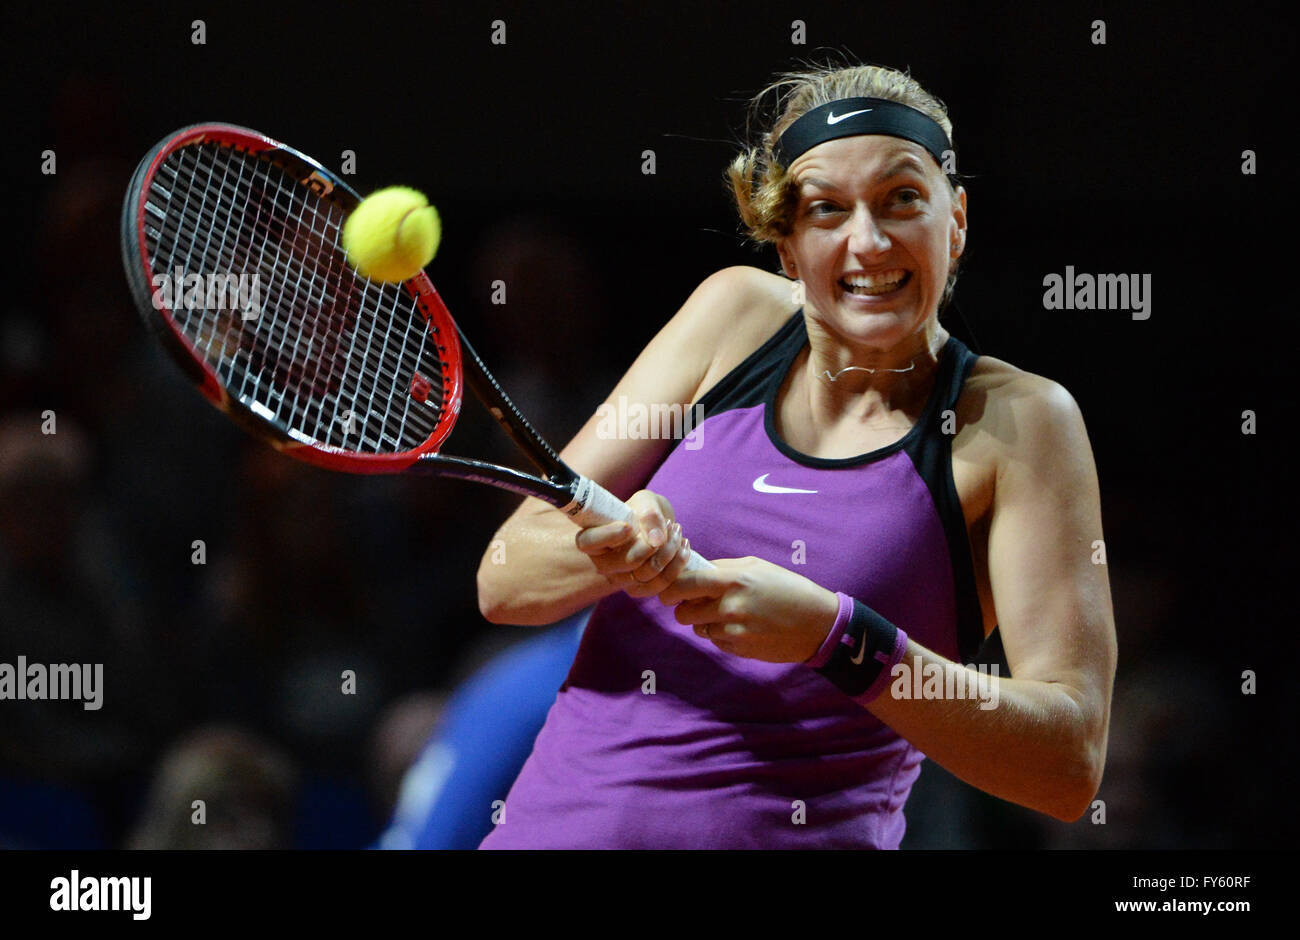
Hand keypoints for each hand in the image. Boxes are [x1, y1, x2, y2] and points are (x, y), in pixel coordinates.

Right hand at [574, 489, 693, 598]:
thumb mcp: (646, 502)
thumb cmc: (645, 511)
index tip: (628, 526)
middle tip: (671, 525)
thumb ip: (649, 514)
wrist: (660, 529)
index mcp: (592, 538)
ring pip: (646, 574)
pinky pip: (659, 585)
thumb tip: (656, 540)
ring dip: (669, 552)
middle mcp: (602, 563)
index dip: (608, 536)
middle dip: (654, 544)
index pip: (589, 542)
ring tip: (678, 532)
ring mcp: (619, 579)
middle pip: (626, 561)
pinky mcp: (638, 589)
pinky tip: (684, 547)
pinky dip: (677, 565)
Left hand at [657, 556, 839, 662]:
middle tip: (698, 603)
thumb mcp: (757, 566)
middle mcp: (729, 606)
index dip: (670, 588)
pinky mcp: (739, 648)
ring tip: (726, 614)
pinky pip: (715, 641)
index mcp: (733, 580)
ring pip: (698, 628)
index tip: (668, 590)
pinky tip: (741, 627)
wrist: (817, 623)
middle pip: (683, 612)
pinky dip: (721, 635)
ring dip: (704, 622)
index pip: (685, 583)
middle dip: (685, 607)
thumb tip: (695, 570)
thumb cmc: (788, 588)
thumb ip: (723, 568)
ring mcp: (734, 630)